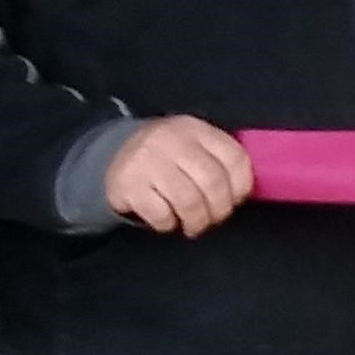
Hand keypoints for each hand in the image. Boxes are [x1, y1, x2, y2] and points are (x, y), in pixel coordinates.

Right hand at [104, 115, 254, 236]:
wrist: (113, 154)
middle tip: (213, 219)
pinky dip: (169, 224)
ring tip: (193, 225)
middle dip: (219, 210)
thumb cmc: (167, 157)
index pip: (235, 159)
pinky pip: (161, 214)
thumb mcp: (193, 146)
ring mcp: (147, 160)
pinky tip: (168, 220)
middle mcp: (171, 140)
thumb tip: (241, 195)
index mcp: (195, 129)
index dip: (241, 187)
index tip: (234, 200)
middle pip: (213, 182)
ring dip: (197, 221)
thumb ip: (218, 162)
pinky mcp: (127, 184)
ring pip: (189, 201)